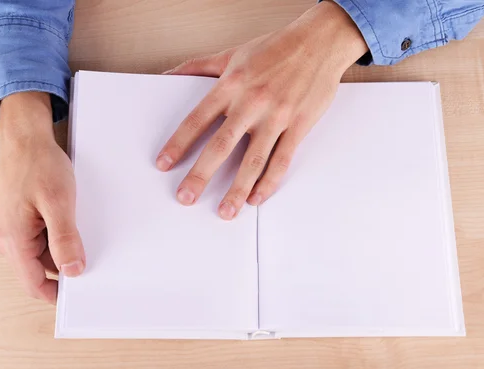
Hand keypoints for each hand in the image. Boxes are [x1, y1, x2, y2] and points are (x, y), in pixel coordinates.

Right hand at [0, 92, 84, 303]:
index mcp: (12, 241)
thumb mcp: (59, 203)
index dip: (58, 293)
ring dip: (62, 248)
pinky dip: (57, 236)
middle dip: (65, 266)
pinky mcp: (17, 222)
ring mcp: (10, 232)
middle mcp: (5, 241)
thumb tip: (73, 270)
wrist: (26, 140)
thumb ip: (65, 239)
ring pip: (41, 255)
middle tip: (89, 254)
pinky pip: (39, 240)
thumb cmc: (38, 165)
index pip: (34, 284)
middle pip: (39, 270)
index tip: (81, 293)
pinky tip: (69, 221)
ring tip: (78, 228)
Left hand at [157, 1, 366, 218]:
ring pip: (253, 160)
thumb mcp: (232, 54)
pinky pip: (281, 160)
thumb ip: (198, 67)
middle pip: (221, 145)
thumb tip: (168, 75)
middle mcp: (252, 102)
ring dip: (237, 189)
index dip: (178, 143)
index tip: (164, 164)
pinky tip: (256, 198)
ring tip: (225, 211)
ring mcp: (276, 117)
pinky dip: (269, 182)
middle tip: (186, 197)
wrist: (319, 41)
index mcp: (231, 85)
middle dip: (201, 175)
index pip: (197, 119)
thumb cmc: (275, 48)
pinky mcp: (298, 126)